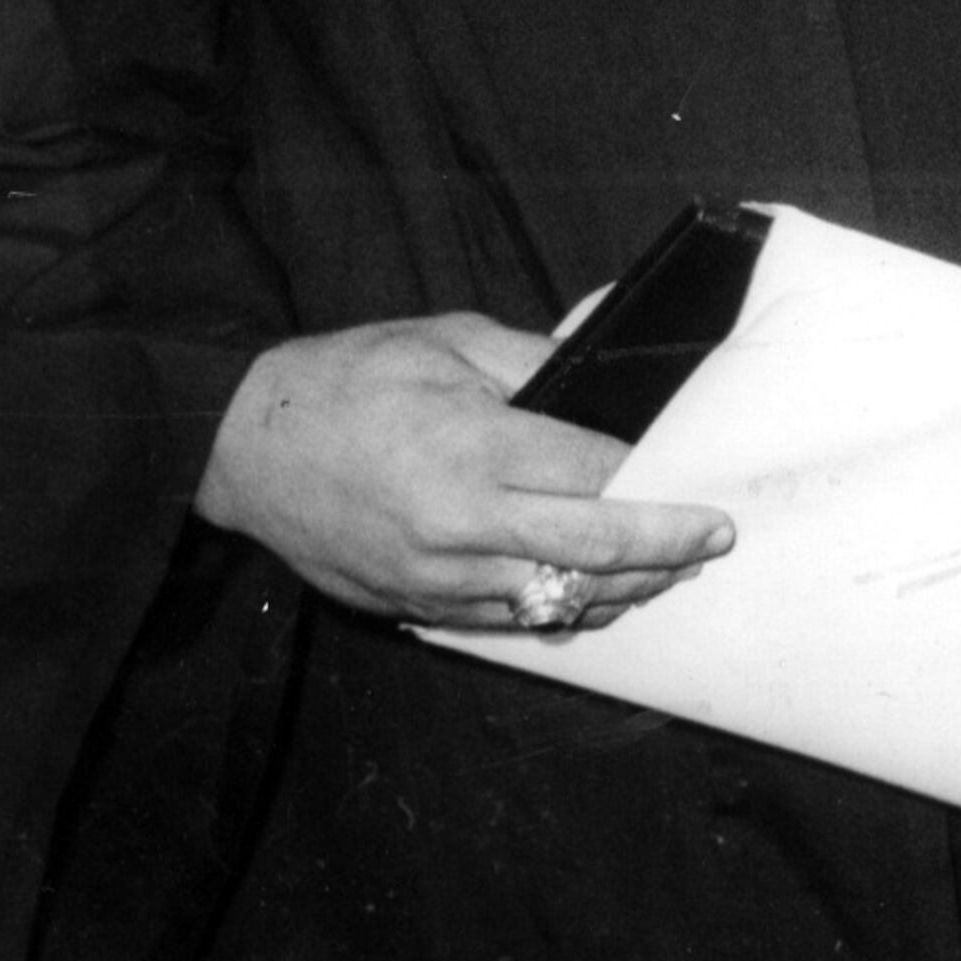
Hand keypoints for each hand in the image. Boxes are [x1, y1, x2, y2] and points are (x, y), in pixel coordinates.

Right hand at [194, 312, 734, 632]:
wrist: (246, 445)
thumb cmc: (350, 379)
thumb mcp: (451, 341)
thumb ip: (537, 363)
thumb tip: (607, 384)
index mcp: (475, 449)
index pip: (597, 478)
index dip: (660, 485)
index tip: (705, 485)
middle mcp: (460, 525)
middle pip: (593, 553)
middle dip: (667, 550)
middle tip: (715, 540)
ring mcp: (435, 576)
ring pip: (556, 600)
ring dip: (624, 590)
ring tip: (671, 569)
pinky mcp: (413, 605)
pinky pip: (506, 619)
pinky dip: (562, 609)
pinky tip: (598, 594)